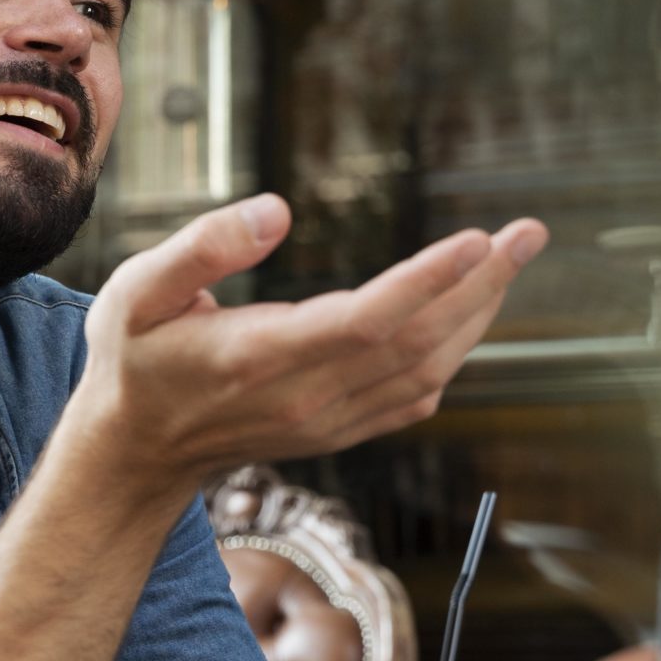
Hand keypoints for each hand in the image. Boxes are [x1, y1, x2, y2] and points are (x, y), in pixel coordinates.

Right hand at [72, 193, 544, 501]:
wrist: (134, 451)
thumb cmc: (133, 360)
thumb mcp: (137, 291)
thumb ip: (203, 247)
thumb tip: (278, 210)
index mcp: (259, 358)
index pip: (364, 323)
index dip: (427, 283)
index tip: (478, 240)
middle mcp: (304, 398)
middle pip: (417, 344)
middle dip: (480, 285)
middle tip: (526, 233)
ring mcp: (327, 422)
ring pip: (427, 372)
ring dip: (477, 316)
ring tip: (508, 261)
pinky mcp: (337, 431)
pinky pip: (415, 398)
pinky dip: (454, 356)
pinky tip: (469, 317)